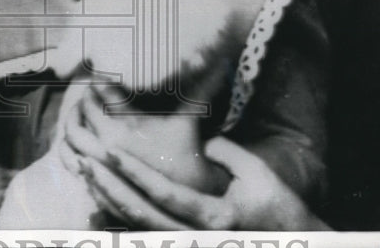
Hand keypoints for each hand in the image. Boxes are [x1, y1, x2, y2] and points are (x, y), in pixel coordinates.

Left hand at [65, 100, 327, 229]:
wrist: (293, 241)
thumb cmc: (277, 207)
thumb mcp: (257, 174)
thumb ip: (227, 153)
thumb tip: (203, 142)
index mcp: (215, 218)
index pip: (164, 193)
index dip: (134, 172)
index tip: (110, 151)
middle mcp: (198, 238)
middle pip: (141, 216)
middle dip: (110, 188)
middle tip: (86, 162)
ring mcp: (192, 246)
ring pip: (140, 230)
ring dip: (111, 205)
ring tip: (88, 178)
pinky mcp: (187, 245)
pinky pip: (148, 236)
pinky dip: (122, 222)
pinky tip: (102, 204)